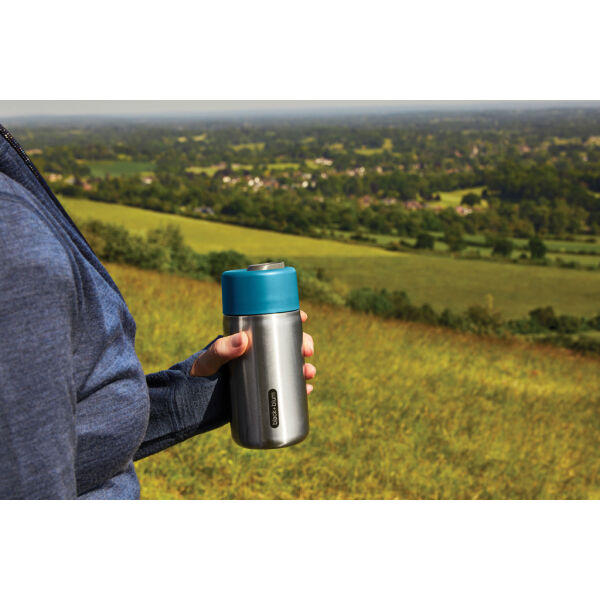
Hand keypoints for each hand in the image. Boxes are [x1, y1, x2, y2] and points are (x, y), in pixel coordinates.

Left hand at [190, 310, 315, 394]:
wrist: (192, 405)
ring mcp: (260, 373)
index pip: (271, 322)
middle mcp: (256, 354)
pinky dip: (299, 389)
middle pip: (286, 344)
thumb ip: (221, 350)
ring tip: (309, 373)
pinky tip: (307, 391)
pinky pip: (286, 388)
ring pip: (290, 365)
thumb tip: (244, 339)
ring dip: (304, 367)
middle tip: (308, 351)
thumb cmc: (196, 376)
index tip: (303, 317)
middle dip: (302, 344)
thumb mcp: (208, 361)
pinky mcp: (262, 392)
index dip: (289, 317)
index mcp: (246, 340)